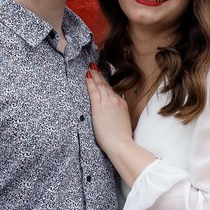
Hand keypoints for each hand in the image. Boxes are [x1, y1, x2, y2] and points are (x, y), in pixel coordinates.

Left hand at [85, 66, 153, 185]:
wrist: (120, 143)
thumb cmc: (121, 137)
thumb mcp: (122, 122)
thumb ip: (117, 114)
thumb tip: (111, 114)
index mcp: (122, 104)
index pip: (111, 91)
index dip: (105, 83)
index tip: (101, 77)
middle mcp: (116, 100)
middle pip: (106, 85)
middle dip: (99, 75)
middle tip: (94, 66)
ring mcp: (107, 102)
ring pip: (100, 85)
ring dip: (95, 75)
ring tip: (90, 68)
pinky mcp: (99, 106)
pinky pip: (93, 90)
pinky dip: (90, 82)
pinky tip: (87, 75)